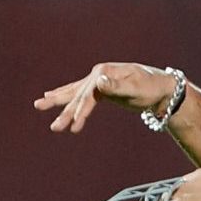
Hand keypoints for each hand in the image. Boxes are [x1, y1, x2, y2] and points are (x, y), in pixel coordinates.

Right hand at [33, 62, 177, 132]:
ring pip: (74, 92)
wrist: (162, 88)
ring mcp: (98, 80)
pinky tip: (52, 96)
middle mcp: (99, 74)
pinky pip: (80, 94)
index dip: (81, 111)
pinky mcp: (101, 88)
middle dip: (65, 111)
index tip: (74, 126)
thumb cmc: (151, 88)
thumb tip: (100, 81)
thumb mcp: (136, 88)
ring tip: (38, 105)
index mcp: (104, 72)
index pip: (88, 94)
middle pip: (77, 94)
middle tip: (54, 127)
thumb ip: (116, 86)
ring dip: (58, 101)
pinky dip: (67, 96)